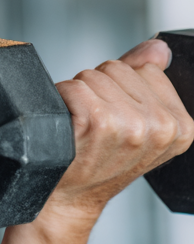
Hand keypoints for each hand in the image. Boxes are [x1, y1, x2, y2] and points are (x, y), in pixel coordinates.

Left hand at [46, 39, 193, 223]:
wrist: (70, 196)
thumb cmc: (101, 158)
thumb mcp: (137, 121)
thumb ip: (147, 79)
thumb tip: (160, 48)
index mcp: (180, 126)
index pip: (144, 68)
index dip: (120, 86)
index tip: (118, 115)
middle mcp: (160, 127)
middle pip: (116, 68)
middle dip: (99, 88)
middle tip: (96, 124)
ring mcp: (130, 126)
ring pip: (92, 75)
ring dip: (79, 95)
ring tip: (83, 127)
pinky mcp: (98, 122)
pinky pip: (73, 86)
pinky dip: (62, 99)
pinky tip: (69, 126)